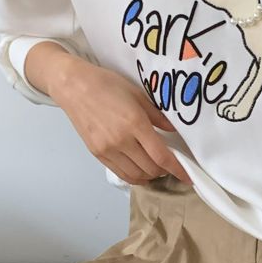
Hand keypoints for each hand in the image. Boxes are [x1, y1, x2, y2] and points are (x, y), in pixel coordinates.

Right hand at [48, 57, 192, 186]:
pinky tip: (140, 169)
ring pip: (136, 175)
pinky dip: (134, 176)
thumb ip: (158, 116)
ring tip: (155, 167)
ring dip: (150, 175)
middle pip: (150, 169)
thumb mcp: (138, 94)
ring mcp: (107, 150)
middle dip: (164, 171)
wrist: (73, 86)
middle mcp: (121, 141)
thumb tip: (175, 131)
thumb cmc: (107, 84)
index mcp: (135, 124)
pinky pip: (121, 173)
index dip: (177, 170)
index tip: (188, 177)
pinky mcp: (97, 154)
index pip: (161, 156)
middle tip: (170, 165)